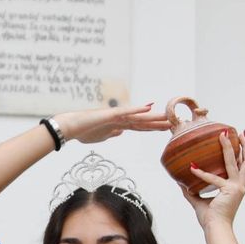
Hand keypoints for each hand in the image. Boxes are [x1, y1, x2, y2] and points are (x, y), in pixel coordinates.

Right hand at [52, 102, 171, 144]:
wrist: (70, 128)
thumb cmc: (83, 131)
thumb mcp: (101, 136)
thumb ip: (111, 134)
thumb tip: (120, 133)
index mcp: (118, 126)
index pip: (139, 127)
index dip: (152, 127)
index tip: (165, 127)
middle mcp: (120, 120)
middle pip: (143, 122)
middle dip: (158, 122)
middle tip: (174, 122)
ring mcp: (115, 116)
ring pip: (138, 117)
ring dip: (153, 116)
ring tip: (167, 115)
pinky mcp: (109, 115)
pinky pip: (126, 112)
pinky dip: (137, 109)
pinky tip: (148, 107)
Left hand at [182, 130, 244, 227]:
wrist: (215, 230)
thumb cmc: (210, 219)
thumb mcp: (199, 202)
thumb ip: (190, 191)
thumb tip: (179, 182)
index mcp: (236, 187)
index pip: (242, 167)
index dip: (242, 153)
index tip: (240, 141)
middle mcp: (240, 185)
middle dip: (244, 145)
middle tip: (239, 131)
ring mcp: (237, 187)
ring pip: (235, 162)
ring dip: (229, 147)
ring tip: (223, 134)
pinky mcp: (230, 190)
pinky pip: (214, 179)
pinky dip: (202, 173)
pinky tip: (192, 167)